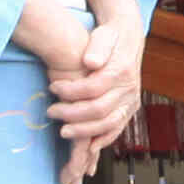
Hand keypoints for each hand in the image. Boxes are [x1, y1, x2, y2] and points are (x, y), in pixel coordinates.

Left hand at [43, 15, 145, 183]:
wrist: (127, 41)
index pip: (93, 87)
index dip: (71, 90)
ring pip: (108, 123)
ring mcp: (131, 101)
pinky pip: (117, 128)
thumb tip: (91, 61)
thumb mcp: (103, 36)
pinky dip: (103, 139)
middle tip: (51, 111)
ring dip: (85, 131)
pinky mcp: (130, 109)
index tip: (52, 87)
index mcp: (121, 70)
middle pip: (99, 109)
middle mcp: (129, 88)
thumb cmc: (109, 38)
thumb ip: (98, 47)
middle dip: (73, 113)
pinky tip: (88, 147)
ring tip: (63, 131)